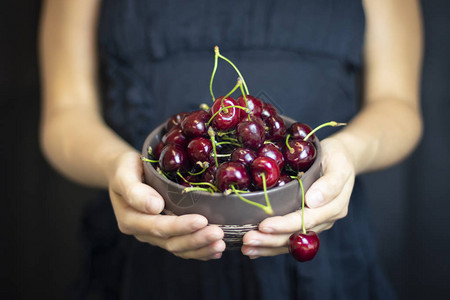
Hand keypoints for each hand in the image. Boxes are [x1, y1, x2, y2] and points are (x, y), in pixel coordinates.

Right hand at [108, 151, 225, 259]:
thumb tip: (155, 207)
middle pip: (171, 242)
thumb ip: (135, 190)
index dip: (180, 226)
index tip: (202, 220)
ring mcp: (153, 235)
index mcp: (130, 219)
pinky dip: (199, 251)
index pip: (158, 226)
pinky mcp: (165, 234)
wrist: (123, 172)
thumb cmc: (125, 168)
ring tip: (220, 244)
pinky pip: (182, 246)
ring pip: (178, 247)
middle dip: (196, 239)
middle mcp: (142, 231)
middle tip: (218, 234)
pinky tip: (215, 251)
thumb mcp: (124, 173)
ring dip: (201, 248)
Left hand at [241, 137, 354, 257]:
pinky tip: (253, 250)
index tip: (263, 226)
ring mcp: (315, 224)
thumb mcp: (338, 165)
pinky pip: (289, 238)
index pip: (306, 220)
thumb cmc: (337, 158)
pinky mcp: (306, 223)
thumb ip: (329, 184)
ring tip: (246, 248)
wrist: (342, 159)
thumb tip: (312, 202)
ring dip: (267, 247)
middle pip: (296, 235)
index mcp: (334, 207)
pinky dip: (270, 246)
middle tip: (247, 240)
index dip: (284, 225)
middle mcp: (324, 220)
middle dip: (270, 240)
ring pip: (291, 241)